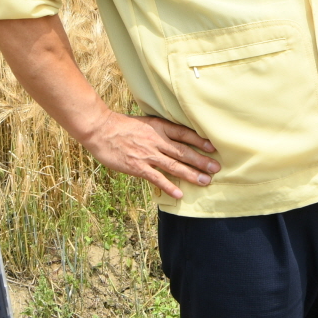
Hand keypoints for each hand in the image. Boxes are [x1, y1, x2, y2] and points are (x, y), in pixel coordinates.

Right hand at [81, 112, 219, 200]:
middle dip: (201, 160)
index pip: (184, 134)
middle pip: (183, 151)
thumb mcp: (145, 122)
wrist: (101, 129)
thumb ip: (159, 130)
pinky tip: (180, 194)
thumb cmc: (121, 125)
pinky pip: (157, 178)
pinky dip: (169, 186)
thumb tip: (173, 138)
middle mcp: (157, 140)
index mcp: (159, 127)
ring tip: (205, 181)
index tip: (213, 147)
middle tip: (216, 168)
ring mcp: (148, 154)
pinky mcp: (138, 166)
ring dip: (191, 174)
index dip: (199, 141)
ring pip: (174, 165)